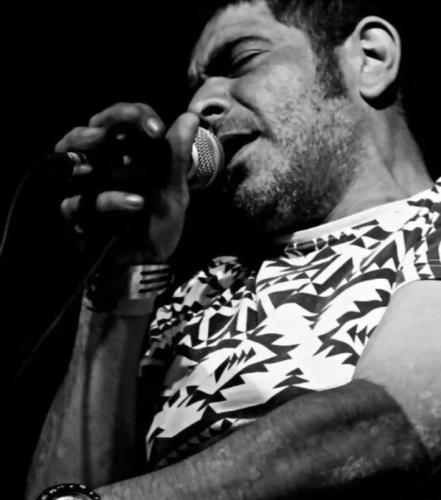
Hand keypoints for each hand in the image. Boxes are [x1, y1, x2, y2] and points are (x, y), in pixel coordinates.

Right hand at [57, 102, 199, 263]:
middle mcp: (100, 165)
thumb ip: (177, 155)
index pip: (120, 121)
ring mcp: (84, 188)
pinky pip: (83, 202)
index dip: (134, 115)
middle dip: (106, 123)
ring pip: (68, 158)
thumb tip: (191, 116)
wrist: (148, 263)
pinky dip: (112, 200)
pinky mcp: (76, 215)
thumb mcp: (173, 189)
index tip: (156, 129)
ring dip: (85, 146)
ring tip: (109, 146)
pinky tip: (137, 202)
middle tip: (125, 129)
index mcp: (123, 155)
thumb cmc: (158, 223)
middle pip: (88, 130)